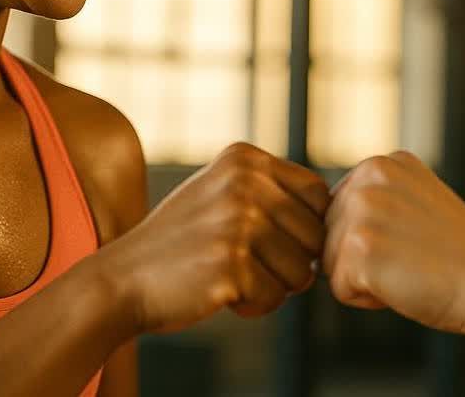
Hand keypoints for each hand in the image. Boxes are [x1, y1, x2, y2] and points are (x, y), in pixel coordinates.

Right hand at [98, 143, 329, 334]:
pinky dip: (253, 306)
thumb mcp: (223, 193)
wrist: (122, 279)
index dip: (305, 229)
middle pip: (315, 236)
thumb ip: (273, 191)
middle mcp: (244, 182)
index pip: (319, 195)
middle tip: (244, 264)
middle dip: (290, 263)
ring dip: (272, 286)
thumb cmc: (181, 244)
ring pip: (302, 272)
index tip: (270, 242)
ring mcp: (237, 221)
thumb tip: (342, 210)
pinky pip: (274, 298)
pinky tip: (219, 293)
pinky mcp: (230, 263)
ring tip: (231, 276)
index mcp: (245, 158)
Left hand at [322, 152, 464, 338]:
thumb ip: (375, 202)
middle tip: (415, 258)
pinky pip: (339, 289)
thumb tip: (319, 224)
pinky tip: (406, 285)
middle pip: (329, 235)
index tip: (417, 241)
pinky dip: (368, 300)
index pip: (340, 214)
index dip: (376, 241)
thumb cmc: (458, 259)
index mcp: (385, 162)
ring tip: (411, 270)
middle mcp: (371, 173)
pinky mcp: (360, 246)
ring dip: (365, 280)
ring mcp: (364, 207)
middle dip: (365, 260)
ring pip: (330, 263)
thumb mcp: (415, 206)